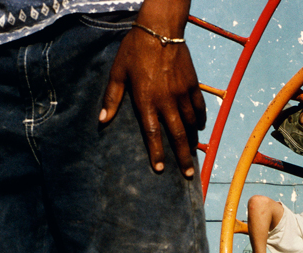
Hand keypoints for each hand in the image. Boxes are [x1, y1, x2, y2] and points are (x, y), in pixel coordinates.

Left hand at [100, 21, 205, 177]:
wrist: (160, 29)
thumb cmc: (135, 50)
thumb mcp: (118, 72)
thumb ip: (112, 98)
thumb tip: (102, 120)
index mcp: (146, 100)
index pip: (152, 133)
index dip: (156, 152)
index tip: (159, 168)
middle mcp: (166, 100)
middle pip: (177, 134)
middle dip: (182, 156)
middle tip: (188, 174)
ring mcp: (182, 93)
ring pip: (190, 123)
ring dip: (192, 141)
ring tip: (193, 155)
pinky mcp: (192, 84)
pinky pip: (199, 107)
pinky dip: (200, 119)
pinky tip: (200, 127)